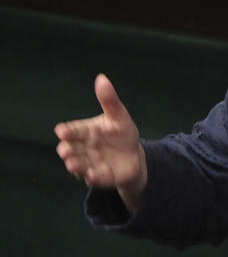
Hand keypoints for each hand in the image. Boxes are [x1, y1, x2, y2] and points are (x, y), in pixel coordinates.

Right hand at [54, 74, 146, 210]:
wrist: (135, 155)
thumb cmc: (122, 132)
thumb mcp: (118, 116)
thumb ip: (109, 100)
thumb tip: (101, 77)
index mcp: (84, 132)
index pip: (71, 131)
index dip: (66, 132)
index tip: (63, 132)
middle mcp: (82, 149)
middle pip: (70, 149)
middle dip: (66, 151)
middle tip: (65, 151)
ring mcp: (89, 164)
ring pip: (78, 165)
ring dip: (75, 166)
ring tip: (74, 165)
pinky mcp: (100, 177)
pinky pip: (95, 179)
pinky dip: (92, 178)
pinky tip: (92, 176)